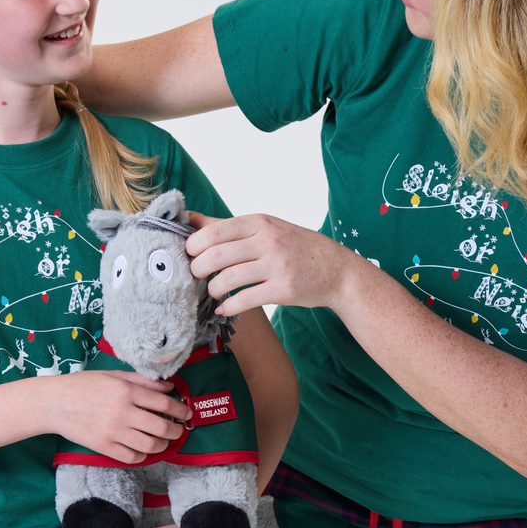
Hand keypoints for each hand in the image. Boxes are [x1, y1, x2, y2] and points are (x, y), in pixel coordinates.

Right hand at [49, 370, 190, 463]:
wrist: (55, 403)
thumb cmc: (85, 385)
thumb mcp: (114, 376)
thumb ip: (143, 381)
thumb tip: (170, 387)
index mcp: (126, 391)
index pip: (163, 403)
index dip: (180, 410)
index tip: (187, 413)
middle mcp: (123, 412)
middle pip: (161, 427)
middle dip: (176, 430)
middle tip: (178, 430)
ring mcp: (113, 432)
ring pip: (150, 445)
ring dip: (162, 445)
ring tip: (163, 441)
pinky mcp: (104, 447)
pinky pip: (132, 457)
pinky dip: (143, 455)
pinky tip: (143, 448)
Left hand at [186, 211, 352, 315]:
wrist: (336, 270)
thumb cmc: (295, 247)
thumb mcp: (265, 228)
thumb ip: (227, 226)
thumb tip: (189, 219)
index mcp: (260, 222)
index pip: (214, 231)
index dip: (194, 246)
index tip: (189, 255)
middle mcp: (268, 241)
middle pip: (216, 255)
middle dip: (197, 269)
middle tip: (196, 276)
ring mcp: (277, 265)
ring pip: (228, 278)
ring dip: (212, 289)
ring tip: (213, 291)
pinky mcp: (283, 290)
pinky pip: (245, 300)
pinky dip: (228, 307)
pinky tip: (224, 308)